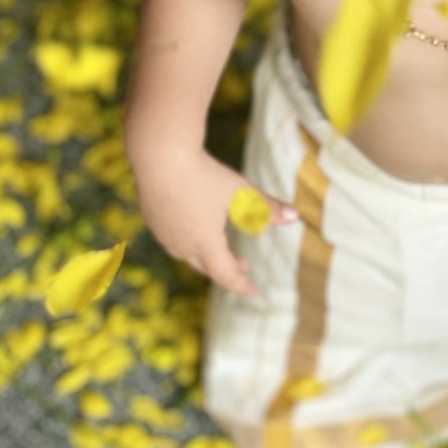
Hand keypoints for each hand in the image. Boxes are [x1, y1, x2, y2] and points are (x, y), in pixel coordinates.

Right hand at [131, 148, 297, 296]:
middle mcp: (182, 244)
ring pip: (187, 254)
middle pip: (207, 267)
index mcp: (205, 243)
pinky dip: (188, 241)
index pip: (226, 275)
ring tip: (219, 248)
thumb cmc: (203, 174)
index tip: (253, 291)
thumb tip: (295, 217)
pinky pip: (172, 240)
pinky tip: (193, 227)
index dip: (241, 285)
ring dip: (206, 256)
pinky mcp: (152, 220)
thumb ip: (267, 207)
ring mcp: (163, 233)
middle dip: (227, 269)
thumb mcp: (240, 192)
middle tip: (244, 267)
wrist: (160, 156)